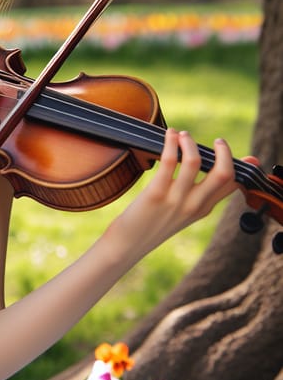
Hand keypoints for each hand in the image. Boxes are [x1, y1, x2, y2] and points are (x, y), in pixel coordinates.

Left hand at [109, 128, 237, 256]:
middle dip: (224, 152)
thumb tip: (203, 174)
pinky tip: (169, 135)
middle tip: (217, 141)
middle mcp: (194, 205)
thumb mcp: (179, 213)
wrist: (127, 245)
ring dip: (190, 142)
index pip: (232, 186)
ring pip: (195, 162)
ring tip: (182, 134)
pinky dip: (171, 144)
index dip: (243, 170)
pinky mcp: (156, 194)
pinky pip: (169, 162)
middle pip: (224, 174)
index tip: (251, 159)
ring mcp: (176, 200)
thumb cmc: (149, 224)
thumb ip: (194, 196)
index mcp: (202, 210)